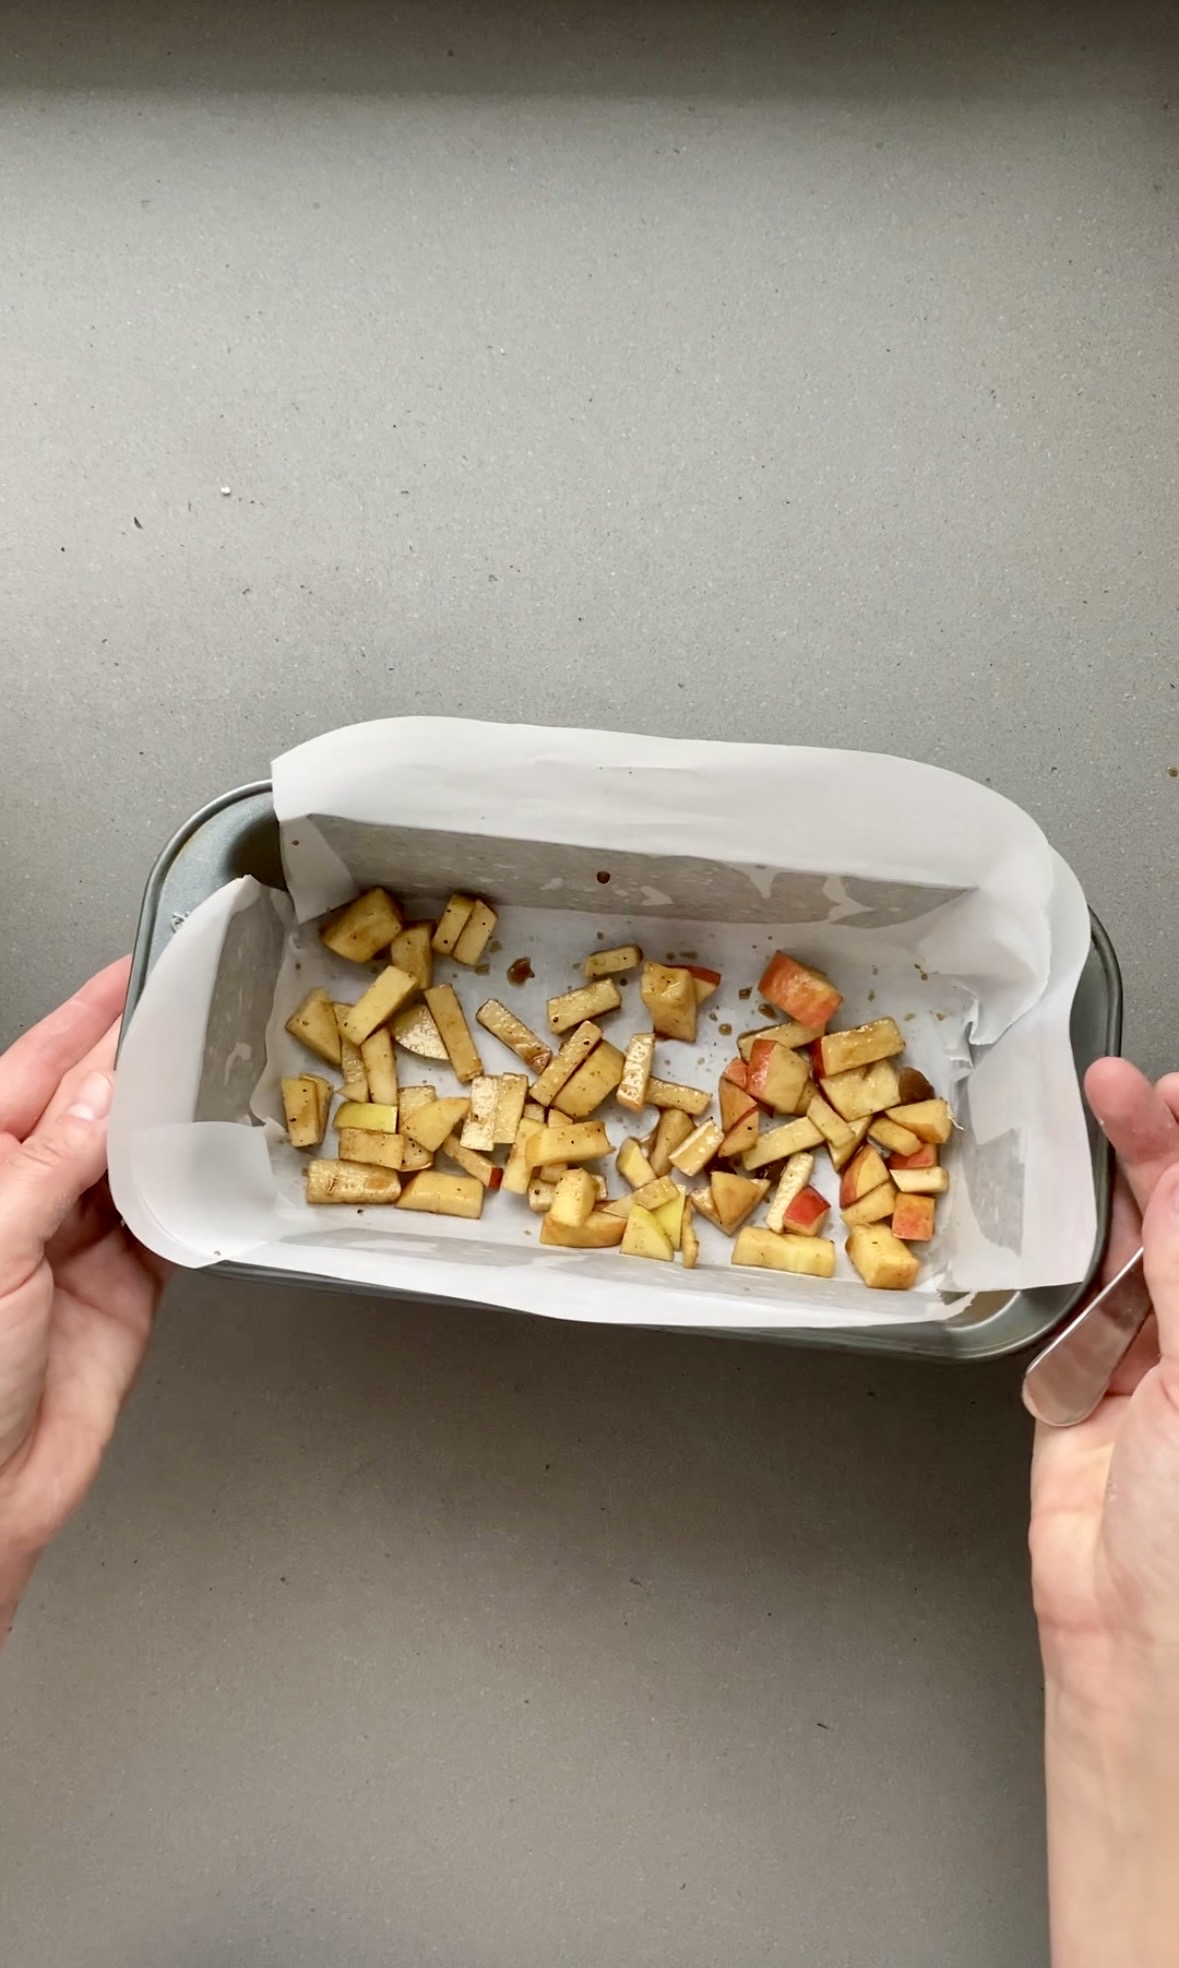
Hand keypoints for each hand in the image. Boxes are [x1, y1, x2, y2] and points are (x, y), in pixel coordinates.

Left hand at [0, 959, 166, 1640]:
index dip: (84, 1021)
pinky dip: (195, 1195)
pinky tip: (214, 1169)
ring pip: (136, 1160)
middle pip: (94, 1109)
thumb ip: (54, 1162)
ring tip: (219, 1082)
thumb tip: (108, 1092)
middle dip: (141, 1064)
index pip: (34, 1071)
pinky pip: (170, 1222)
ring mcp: (75, 1243)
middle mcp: (23, 1198)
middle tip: (198, 1019)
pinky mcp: (126, 1289)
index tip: (131, 975)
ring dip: (174, 1126)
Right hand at [1030, 1058, 1178, 1684]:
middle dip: (1164, 1154)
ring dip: (1116, 1194)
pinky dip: (1069, 1263)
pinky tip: (1064, 1218)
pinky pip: (1079, 1307)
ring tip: (1091, 1126)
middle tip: (1125, 1092)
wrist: (1138, 1649)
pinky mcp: (1089, 1391)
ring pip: (1140, 1255)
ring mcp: (1161, 1370)